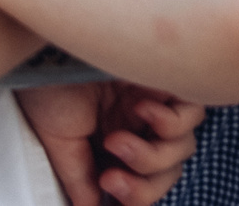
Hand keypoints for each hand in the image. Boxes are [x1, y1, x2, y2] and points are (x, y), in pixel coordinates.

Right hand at [18, 81, 204, 205]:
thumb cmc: (49, 86)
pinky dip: (168, 122)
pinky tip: (139, 108)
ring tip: (117, 140)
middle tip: (110, 177)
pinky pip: (192, 114)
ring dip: (149, 156)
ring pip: (182, 148)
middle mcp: (140, 123)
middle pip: (169, 170)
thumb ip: (81, 178)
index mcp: (116, 139)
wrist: (46, 47)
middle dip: (144, 186)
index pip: (146, 181)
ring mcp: (158, 101)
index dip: (136, 197)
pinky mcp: (171, 78)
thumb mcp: (61, 143)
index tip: (109, 187)